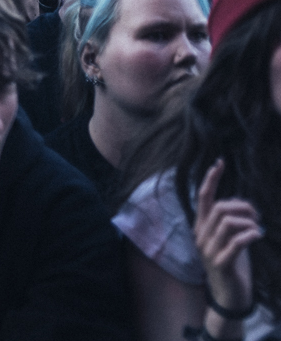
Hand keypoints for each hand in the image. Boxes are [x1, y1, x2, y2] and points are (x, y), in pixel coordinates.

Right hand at [194, 159, 262, 317]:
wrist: (229, 297)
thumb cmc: (232, 265)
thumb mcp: (228, 239)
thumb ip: (230, 223)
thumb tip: (243, 206)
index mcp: (201, 227)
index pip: (203, 198)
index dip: (211, 179)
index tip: (220, 163)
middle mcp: (201, 235)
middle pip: (219, 208)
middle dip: (242, 207)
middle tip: (257, 216)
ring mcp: (209, 250)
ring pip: (228, 223)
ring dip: (249, 222)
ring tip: (258, 229)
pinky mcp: (221, 263)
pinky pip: (236, 242)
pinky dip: (250, 235)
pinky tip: (258, 236)